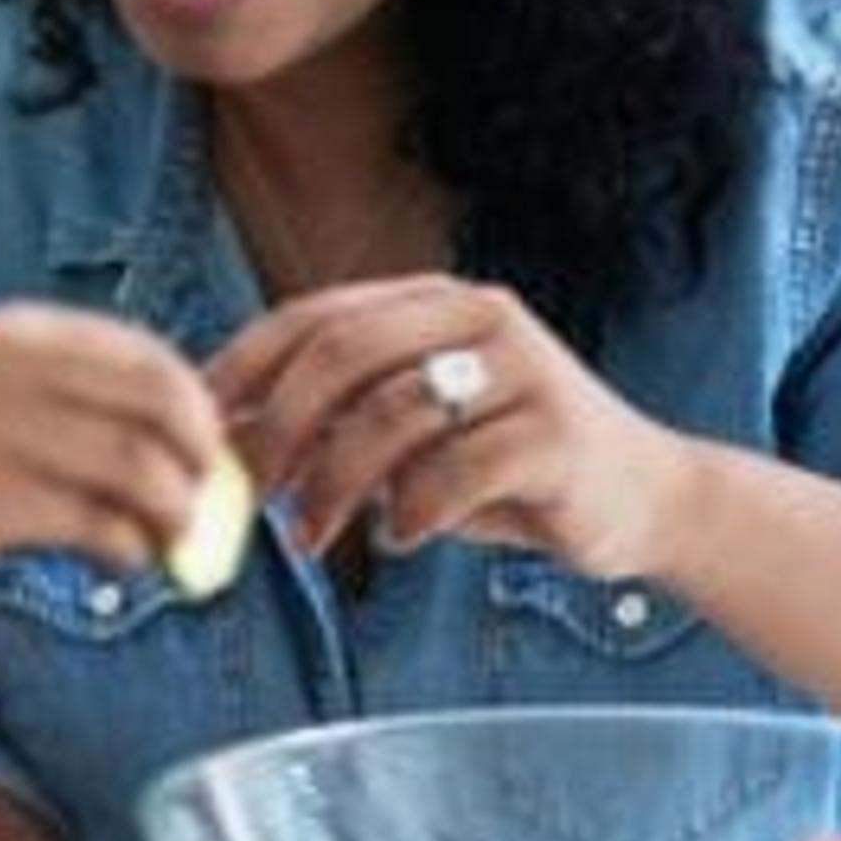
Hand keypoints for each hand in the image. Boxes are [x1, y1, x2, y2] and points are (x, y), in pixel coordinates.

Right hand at [0, 303, 224, 598]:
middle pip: (160, 404)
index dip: (195, 407)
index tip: (207, 450)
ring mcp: (3, 433)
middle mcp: (18, 370)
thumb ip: (60, 397)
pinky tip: (126, 560)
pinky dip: (130, 546)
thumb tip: (163, 437)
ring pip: (140, 467)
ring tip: (170, 542)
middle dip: (200, 458)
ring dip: (175, 512)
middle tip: (205, 501)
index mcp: (20, 334)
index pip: (149, 355)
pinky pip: (97, 522)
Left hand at [205, 274, 703, 576]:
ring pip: (391, 415)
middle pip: (343, 354)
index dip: (246, 368)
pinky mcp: (558, 434)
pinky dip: (409, 513)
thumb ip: (335, 427)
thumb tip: (224, 444)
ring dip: (332, 486)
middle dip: (278, 427)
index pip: (314, 315)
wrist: (642, 498)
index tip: (199, 428)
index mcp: (433, 302)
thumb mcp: (411, 439)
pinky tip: (401, 538)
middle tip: (248, 493)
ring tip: (310, 537)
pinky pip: (454, 473)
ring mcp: (525, 370)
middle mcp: (478, 317)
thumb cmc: (504, 469)